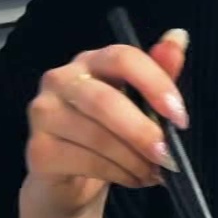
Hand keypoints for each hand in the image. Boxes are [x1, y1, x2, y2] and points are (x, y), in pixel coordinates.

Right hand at [21, 29, 190, 217]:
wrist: (69, 181)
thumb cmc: (108, 134)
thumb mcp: (139, 103)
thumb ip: (158, 73)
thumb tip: (179, 36)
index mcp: (92, 61)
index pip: (122, 58)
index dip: (155, 84)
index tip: (180, 117)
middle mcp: (60, 79)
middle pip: (105, 101)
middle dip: (143, 132)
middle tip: (168, 156)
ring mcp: (43, 114)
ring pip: (97, 136)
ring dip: (134, 160)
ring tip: (154, 173)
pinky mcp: (37, 149)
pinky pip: (85, 161)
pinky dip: (118, 174)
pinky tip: (133, 179)